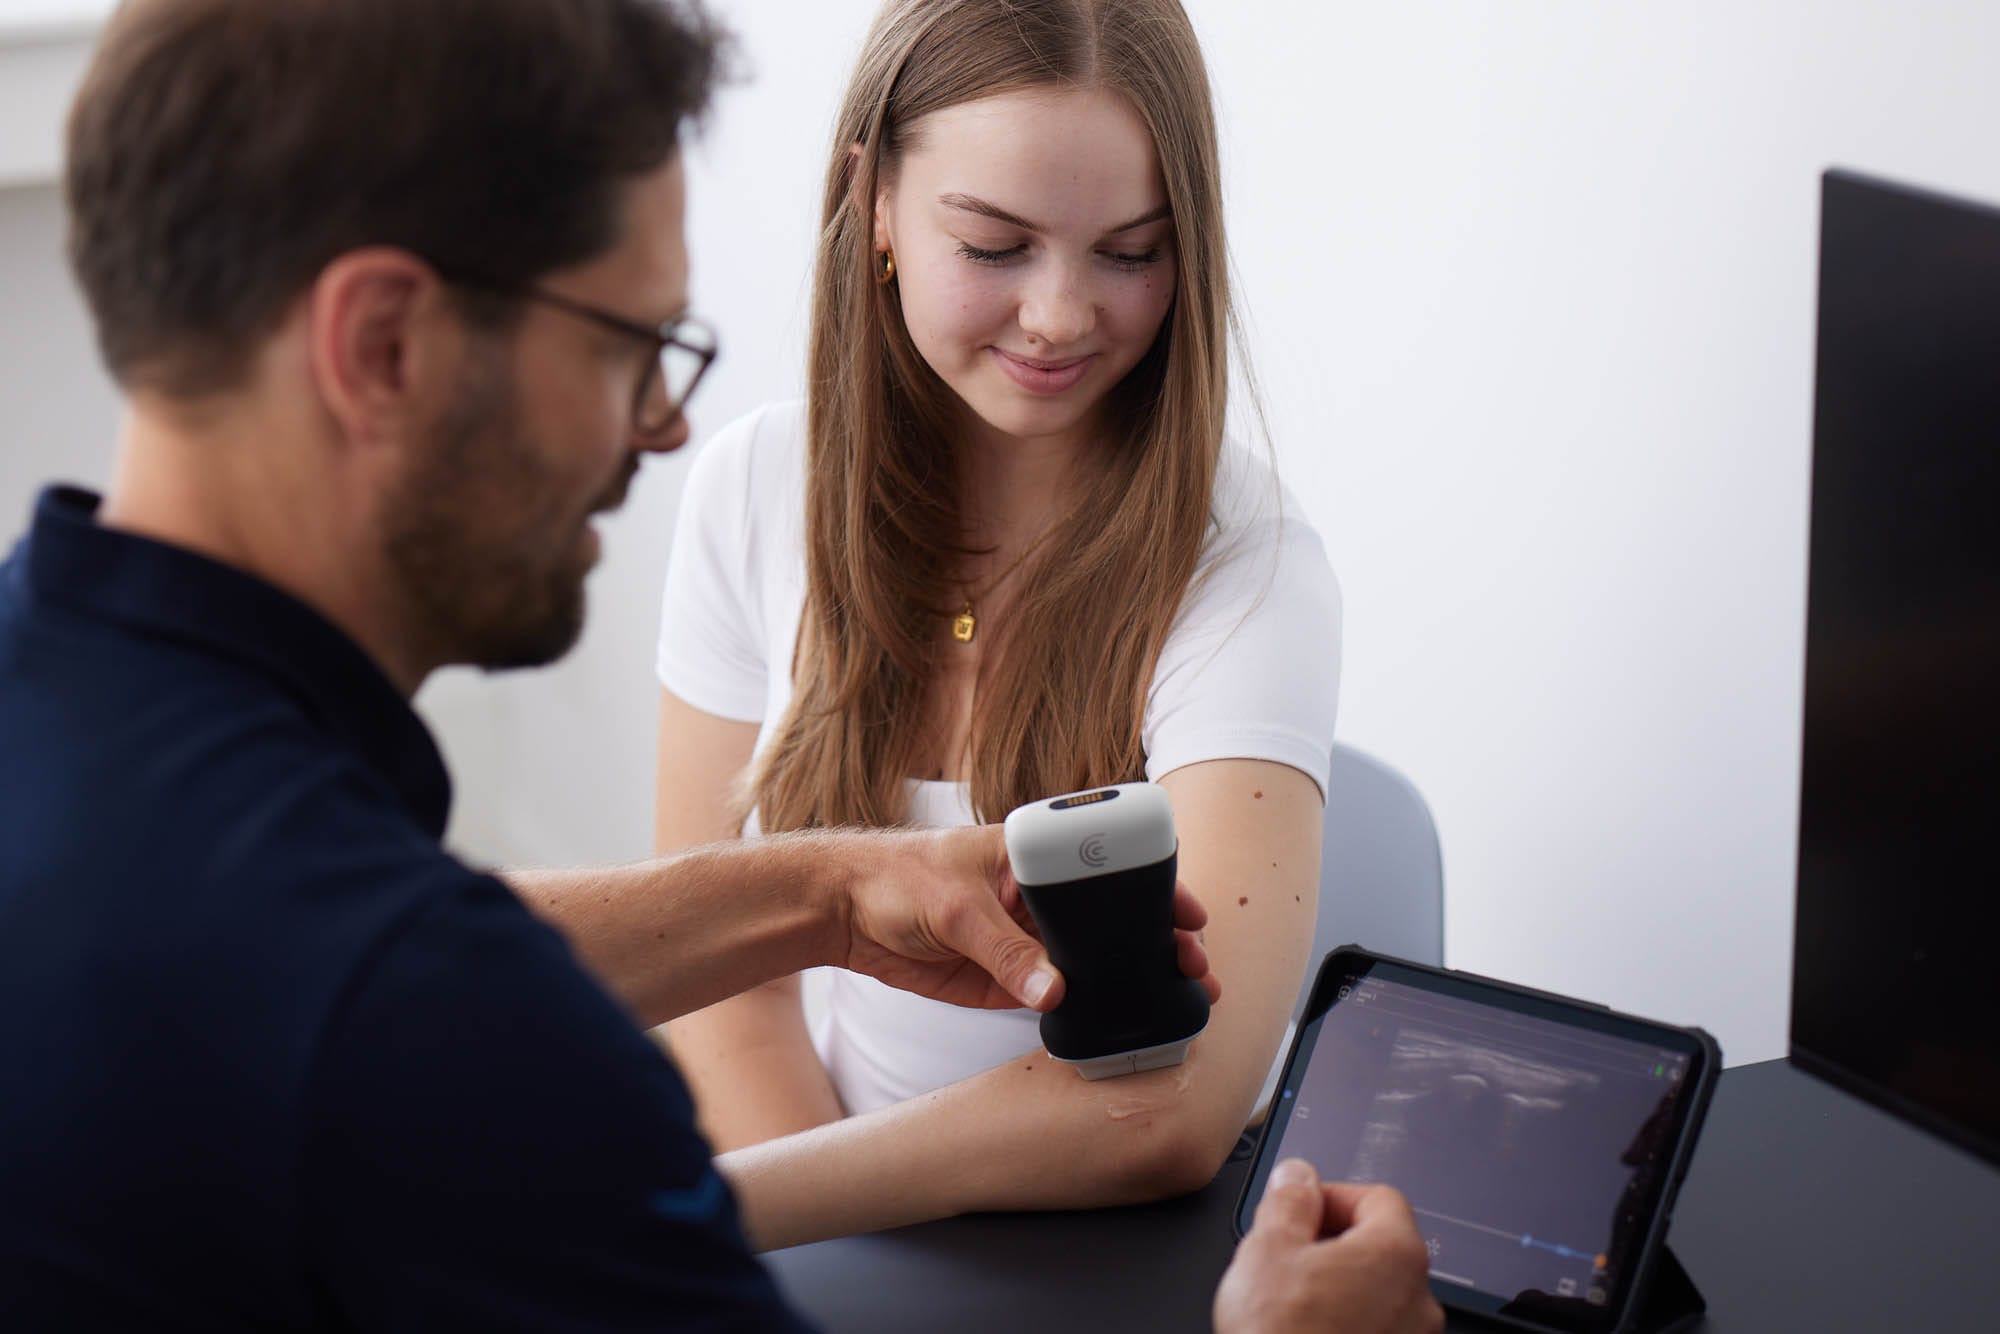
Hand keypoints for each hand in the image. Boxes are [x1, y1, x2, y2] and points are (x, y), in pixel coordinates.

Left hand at [832, 824, 1221, 1013]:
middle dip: (1157, 941)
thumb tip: (1055, 992)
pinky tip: (1120, 1021)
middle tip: (1195, 968)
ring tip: (1174, 998)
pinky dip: (1086, 1009)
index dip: (1154, 890)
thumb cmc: (894, 877)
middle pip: (1111, 920)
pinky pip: (1055, 997)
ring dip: (1130, 979)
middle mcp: (1038, 897)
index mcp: (1033, 856)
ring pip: (1091, 962)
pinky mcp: (1005, 979)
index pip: (1108, 868)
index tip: (1189, 915)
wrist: (841, 911)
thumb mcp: (954, 907)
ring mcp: (1025, 939)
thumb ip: (1005, 951)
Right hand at [1214, 1159, 1442, 1333]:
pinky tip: (1306, 1332)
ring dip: (1339, 1287)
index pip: (1377, 1197)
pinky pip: (1375, 1330)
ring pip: (1376, 1294)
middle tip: (1287, 1253)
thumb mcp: (1267, 1247)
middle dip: (1332, 1243)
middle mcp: (1419, 1300)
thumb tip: (1299, 1177)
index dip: (1332, 1196)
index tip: (1299, 1207)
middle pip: (1379, 1247)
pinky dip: (1346, 1324)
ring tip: (1291, 1300)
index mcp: (1397, 1255)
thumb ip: (1289, 1198)